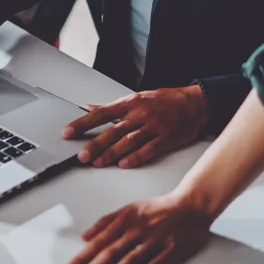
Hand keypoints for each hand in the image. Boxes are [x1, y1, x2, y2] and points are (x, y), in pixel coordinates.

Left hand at [62, 87, 206, 168]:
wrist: (194, 103)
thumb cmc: (164, 100)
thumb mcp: (136, 98)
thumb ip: (112, 107)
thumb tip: (88, 107)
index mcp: (130, 103)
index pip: (100, 114)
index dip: (83, 123)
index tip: (68, 132)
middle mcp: (139, 115)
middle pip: (113, 131)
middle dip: (95, 144)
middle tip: (81, 155)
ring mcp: (152, 127)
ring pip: (128, 142)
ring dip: (111, 154)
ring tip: (97, 163)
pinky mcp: (165, 139)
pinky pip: (148, 150)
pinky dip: (135, 157)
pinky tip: (124, 164)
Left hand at [64, 194, 211, 263]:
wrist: (190, 205)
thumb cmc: (159, 208)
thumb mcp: (130, 208)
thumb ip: (107, 221)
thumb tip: (85, 236)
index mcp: (125, 218)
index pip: (99, 240)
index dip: (83, 256)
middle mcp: (136, 228)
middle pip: (109, 252)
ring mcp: (153, 240)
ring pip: (127, 261)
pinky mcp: (169, 250)